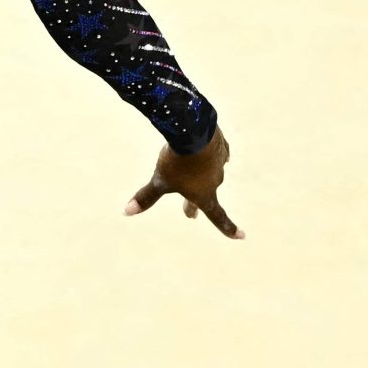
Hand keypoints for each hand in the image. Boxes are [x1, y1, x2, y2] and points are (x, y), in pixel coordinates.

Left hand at [123, 123, 242, 239]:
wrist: (193, 131)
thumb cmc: (177, 162)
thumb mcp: (160, 181)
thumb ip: (146, 197)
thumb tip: (126, 212)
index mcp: (204, 195)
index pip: (218, 217)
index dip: (229, 228)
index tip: (241, 236)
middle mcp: (215, 182)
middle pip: (207, 196)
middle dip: (194, 205)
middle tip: (188, 214)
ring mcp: (219, 163)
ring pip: (211, 173)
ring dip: (203, 177)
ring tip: (192, 174)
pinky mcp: (220, 146)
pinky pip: (219, 155)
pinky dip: (214, 158)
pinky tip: (215, 156)